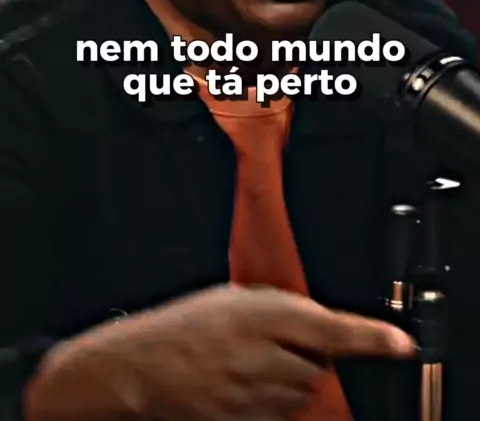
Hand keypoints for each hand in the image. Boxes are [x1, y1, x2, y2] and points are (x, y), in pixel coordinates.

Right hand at [25, 284, 415, 420]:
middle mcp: (260, 356)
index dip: (371, 338)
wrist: (143, 366)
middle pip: (320, 366)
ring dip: (292, 379)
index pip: (329, 328)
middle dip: (309, 355)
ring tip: (253, 363)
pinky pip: (282, 413)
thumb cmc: (186, 326)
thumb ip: (280, 311)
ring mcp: (252, 394)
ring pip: (304, 392)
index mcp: (260, 314)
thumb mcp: (234, 300)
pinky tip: (245, 383)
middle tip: (273, 343)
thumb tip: (320, 328)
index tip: (402, 345)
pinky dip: (274, 400)